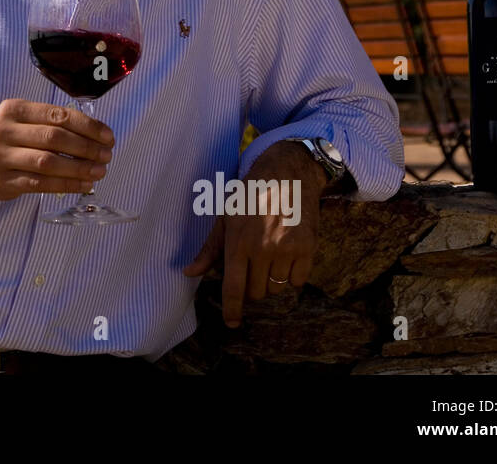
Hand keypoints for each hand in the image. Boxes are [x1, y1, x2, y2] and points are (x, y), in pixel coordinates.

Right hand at [0, 98, 114, 200]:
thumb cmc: (7, 138)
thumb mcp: (21, 120)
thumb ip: (51, 122)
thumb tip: (95, 135)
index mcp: (14, 110)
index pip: (57, 115)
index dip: (87, 125)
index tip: (107, 136)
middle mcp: (4, 131)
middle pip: (53, 138)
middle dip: (86, 147)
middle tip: (106, 155)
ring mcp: (0, 157)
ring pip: (47, 162)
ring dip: (79, 168)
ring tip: (99, 171)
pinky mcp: (2, 182)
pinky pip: (40, 184)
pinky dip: (66, 184)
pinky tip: (83, 185)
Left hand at [180, 140, 325, 327]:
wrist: (286, 174)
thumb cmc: (249, 196)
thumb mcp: (224, 218)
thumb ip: (209, 249)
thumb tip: (188, 273)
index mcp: (238, 243)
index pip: (233, 288)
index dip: (232, 310)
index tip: (232, 323)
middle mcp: (262, 250)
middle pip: (256, 292)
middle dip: (252, 287)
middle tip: (253, 267)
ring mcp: (287, 250)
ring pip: (276, 288)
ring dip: (271, 280)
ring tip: (269, 255)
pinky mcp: (308, 248)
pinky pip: (298, 281)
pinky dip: (292, 275)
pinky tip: (287, 255)